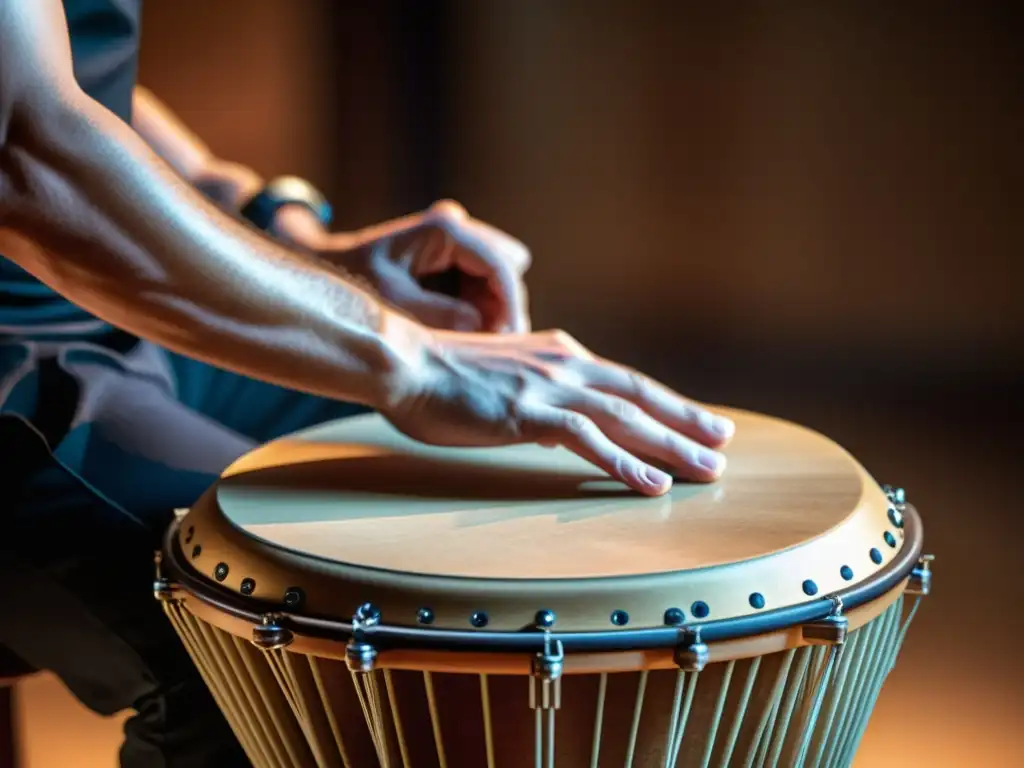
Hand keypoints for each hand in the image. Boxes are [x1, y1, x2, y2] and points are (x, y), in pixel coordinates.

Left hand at [320, 200, 530, 333]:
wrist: (328, 272)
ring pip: (498, 283)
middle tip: (486, 352)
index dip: (512, 307)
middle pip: (506, 273)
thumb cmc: (354, 285)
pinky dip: (478, 313)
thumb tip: (481, 328)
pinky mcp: (456, 259)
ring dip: (490, 314)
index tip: (513, 344)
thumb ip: (438, 316)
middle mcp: (458, 226)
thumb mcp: (392, 303)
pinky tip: (459, 336)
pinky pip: (484, 288)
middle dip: (501, 311)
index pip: (500, 266)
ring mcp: (459, 241)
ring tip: (467, 346)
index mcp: (444, 230)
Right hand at [380, 314, 734, 495]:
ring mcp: (549, 386)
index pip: (625, 381)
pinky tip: (652, 483)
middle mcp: (564, 364)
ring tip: (708, 468)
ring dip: (672, 444)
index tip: (696, 419)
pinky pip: (589, 440)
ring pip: (627, 416)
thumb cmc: (441, 375)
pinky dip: (625, 463)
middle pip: (640, 394)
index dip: (665, 401)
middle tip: (724, 442)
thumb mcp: (502, 376)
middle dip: (686, 420)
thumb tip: (558, 422)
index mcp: (559, 354)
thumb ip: (537, 392)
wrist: (403, 362)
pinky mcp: (529, 412)